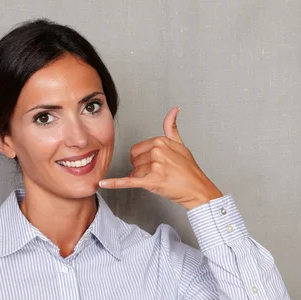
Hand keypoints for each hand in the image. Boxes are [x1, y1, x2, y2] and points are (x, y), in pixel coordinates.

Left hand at [99, 107, 222, 209]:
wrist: (197, 189)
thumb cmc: (189, 170)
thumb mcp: (181, 144)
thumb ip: (172, 127)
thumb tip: (174, 109)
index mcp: (160, 141)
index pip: (137, 150)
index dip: (143, 159)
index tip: (156, 164)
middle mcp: (157, 151)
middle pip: (134, 161)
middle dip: (142, 169)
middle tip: (159, 173)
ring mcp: (155, 166)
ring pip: (135, 172)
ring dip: (142, 179)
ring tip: (159, 180)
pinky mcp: (152, 181)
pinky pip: (129, 181)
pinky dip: (115, 184)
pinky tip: (103, 184)